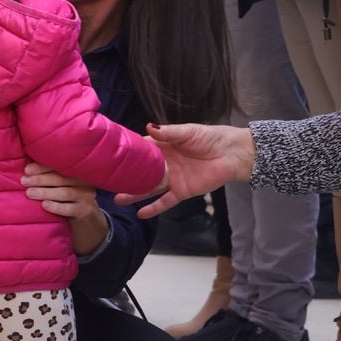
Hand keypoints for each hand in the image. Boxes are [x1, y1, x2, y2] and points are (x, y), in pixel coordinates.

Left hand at [21, 162, 108, 255]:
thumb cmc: (66, 196)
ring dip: (46, 192)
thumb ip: (49, 176)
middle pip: (60, 178)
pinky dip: (56, 207)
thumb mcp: (61, 183)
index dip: (42, 167)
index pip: (58, 166)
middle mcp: (83, 181)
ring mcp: (86, 196)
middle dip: (40, 179)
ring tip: (30, 193)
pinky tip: (44, 205)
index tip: (27, 170)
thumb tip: (26, 171)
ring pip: (65, 193)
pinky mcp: (85, 210)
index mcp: (76, 170)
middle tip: (24, 182)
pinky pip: (70, 208)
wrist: (86, 215)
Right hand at [115, 123, 255, 217]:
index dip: (128, 153)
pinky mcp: (182, 191)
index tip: (111, 155)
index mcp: (165, 147)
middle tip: (108, 182)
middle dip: (127, 177)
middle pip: (142, 172)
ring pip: (149, 188)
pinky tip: (141, 213)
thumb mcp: (188, 131)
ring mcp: (172, 179)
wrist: (232, 154)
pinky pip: (165, 202)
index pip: (142, 150)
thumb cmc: (211, 138)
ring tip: (118, 199)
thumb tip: (149, 127)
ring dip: (134, 194)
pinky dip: (154, 208)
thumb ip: (168, 132)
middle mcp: (165, 164)